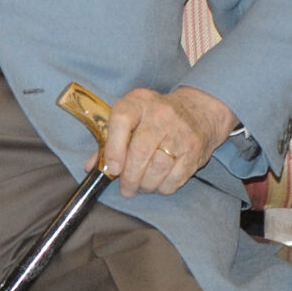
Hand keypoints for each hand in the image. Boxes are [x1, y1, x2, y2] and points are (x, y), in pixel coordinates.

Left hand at [98, 85, 235, 195]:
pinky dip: (163, 188)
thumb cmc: (157, 116)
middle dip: (129, 177)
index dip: (113, 148)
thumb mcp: (132, 117)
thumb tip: (91, 166)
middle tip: (125, 188)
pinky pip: (174, 179)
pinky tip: (159, 183)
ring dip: (145, 185)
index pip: (121, 119)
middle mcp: (161, 114)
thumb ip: (110, 139)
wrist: (200, 110)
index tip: (112, 169)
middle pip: (140, 151)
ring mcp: (180, 132)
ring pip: (157, 169)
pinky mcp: (195, 150)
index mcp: (139, 102)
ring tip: (141, 186)